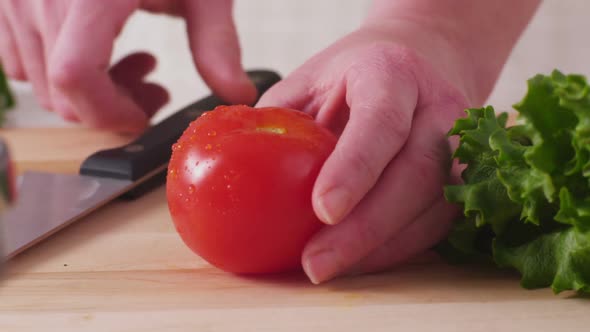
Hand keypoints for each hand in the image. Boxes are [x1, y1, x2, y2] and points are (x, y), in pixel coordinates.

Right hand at [0, 0, 255, 131]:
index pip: (76, 77)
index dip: (110, 112)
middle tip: (153, 86)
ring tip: (135, 62)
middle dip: (111, 107)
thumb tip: (239, 95)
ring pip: (39, 81)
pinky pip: (17, 57)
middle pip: (60, 91)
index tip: (144, 114)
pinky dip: (58, 70)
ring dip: (90, 91)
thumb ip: (217, 44)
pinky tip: (99, 49)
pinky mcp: (9, 1)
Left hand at [257, 21, 472, 283]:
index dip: (356, 168)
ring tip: (331, 268)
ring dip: (382, 247)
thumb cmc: (352, 76)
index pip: (381, 120)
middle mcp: (436, 105)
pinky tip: (361, 260)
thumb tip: (235, 175)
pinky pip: (438, 222)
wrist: (417, 63)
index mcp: (390, 71)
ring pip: (434, 205)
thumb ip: (280, 124)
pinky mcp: (464, 176)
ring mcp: (460, 142)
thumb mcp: (308, 82)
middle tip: (316, 263)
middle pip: (416, 173)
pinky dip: (397, 249)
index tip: (322, 210)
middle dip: (366, 228)